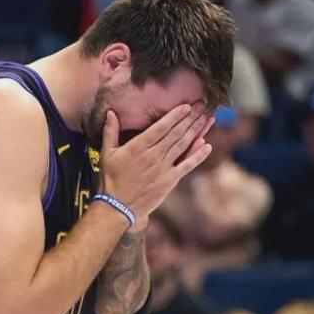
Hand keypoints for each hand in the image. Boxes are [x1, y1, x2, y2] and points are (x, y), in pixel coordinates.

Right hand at [100, 104, 214, 223]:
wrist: (118, 207)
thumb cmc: (111, 179)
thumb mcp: (107, 153)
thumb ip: (110, 131)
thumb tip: (111, 112)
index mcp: (138, 147)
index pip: (160, 127)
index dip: (175, 116)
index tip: (186, 105)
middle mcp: (153, 155)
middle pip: (176, 133)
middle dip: (190, 118)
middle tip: (202, 105)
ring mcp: (163, 168)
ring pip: (183, 145)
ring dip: (196, 131)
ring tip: (207, 118)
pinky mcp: (169, 181)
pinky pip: (187, 166)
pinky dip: (198, 156)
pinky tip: (207, 146)